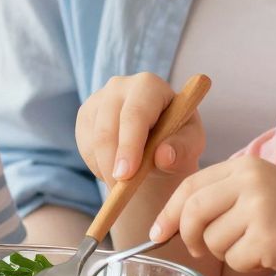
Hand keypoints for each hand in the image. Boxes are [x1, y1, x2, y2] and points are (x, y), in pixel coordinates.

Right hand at [76, 73, 205, 183]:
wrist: (158, 143)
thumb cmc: (178, 140)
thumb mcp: (190, 145)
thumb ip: (182, 149)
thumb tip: (164, 156)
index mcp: (149, 85)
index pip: (135, 114)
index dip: (129, 145)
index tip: (126, 175)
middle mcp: (120, 85)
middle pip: (108, 128)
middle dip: (111, 162)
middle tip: (119, 190)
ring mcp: (99, 98)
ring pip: (94, 140)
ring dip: (106, 167)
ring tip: (125, 181)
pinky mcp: (85, 115)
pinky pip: (85, 146)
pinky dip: (98, 165)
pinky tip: (116, 168)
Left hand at [150, 157, 275, 275]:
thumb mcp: (262, 189)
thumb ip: (224, 195)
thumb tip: (171, 220)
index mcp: (246, 166)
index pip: (191, 185)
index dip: (169, 211)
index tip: (157, 231)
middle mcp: (251, 182)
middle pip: (193, 211)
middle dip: (186, 235)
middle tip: (195, 250)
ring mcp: (260, 209)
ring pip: (212, 240)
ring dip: (226, 252)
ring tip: (255, 245)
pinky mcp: (268, 239)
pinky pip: (234, 260)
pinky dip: (245, 265)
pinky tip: (268, 256)